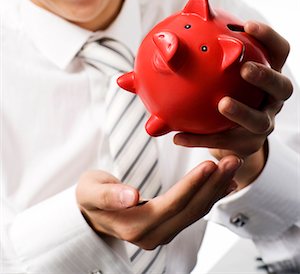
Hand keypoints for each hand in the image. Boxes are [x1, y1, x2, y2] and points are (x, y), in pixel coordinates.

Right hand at [76, 155, 241, 248]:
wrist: (90, 213)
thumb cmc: (89, 197)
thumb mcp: (91, 191)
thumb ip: (109, 195)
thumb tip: (131, 196)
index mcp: (135, 225)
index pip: (172, 203)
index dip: (193, 184)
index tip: (211, 163)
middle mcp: (153, 234)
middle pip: (191, 208)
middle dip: (214, 184)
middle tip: (233, 160)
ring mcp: (162, 232)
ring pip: (196, 210)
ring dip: (216, 188)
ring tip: (233, 165)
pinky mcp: (167, 226)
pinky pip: (193, 211)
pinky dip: (210, 195)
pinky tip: (225, 183)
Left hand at [174, 21, 292, 187]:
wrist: (227, 131)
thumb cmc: (216, 91)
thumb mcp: (206, 74)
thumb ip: (181, 62)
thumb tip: (138, 61)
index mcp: (265, 71)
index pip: (277, 51)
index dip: (267, 37)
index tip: (248, 26)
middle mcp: (271, 98)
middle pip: (281, 86)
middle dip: (265, 76)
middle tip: (244, 69)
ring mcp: (264, 123)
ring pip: (260, 121)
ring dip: (242, 112)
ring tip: (222, 104)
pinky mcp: (249, 146)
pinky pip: (227, 144)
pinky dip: (202, 140)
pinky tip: (178, 136)